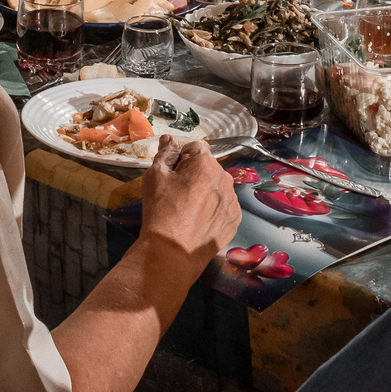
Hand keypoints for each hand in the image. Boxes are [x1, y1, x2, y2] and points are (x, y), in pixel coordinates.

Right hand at [138, 137, 239, 260]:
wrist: (173, 252)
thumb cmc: (161, 210)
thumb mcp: (155, 176)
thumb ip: (165, 153)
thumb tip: (169, 139)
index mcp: (206, 164)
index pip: (195, 148)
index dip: (181, 158)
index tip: (172, 174)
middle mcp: (225, 179)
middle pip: (208, 167)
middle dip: (195, 174)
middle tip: (177, 193)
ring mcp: (233, 201)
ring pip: (217, 187)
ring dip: (206, 191)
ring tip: (188, 210)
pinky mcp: (235, 221)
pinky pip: (224, 206)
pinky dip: (213, 209)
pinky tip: (198, 221)